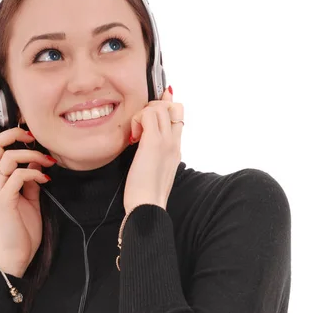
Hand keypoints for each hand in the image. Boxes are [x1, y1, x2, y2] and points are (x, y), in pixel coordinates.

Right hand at [0, 109, 55, 275]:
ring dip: (30, 154)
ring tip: (47, 161)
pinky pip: (18, 176)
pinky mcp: (5, 200)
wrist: (18, 253)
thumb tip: (37, 160)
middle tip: (33, 135)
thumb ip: (29, 178)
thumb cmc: (23, 226)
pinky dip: (35, 173)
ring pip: (6, 158)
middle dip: (13, 134)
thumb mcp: (29, 197)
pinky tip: (46, 178)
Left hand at [123, 87, 183, 213]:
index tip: (149, 111)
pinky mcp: (153, 142)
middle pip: (172, 106)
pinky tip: (133, 138)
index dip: (166, 106)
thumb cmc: (147, 194)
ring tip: (136, 134)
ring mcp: (166, 141)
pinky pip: (148, 114)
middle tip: (140, 125)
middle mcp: (174, 142)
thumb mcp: (155, 171)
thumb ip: (154, 155)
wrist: (148, 206)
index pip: (178, 115)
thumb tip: (144, 144)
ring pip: (160, 107)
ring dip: (143, 114)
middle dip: (153, 108)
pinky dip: (137, 120)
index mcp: (176, 148)